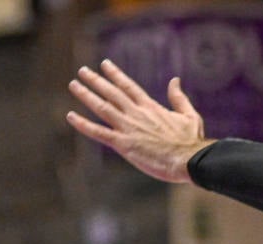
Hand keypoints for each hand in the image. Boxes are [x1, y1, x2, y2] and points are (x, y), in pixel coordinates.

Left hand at [67, 61, 207, 183]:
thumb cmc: (192, 142)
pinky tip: (70, 116)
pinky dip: (84, 124)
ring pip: (102, 107)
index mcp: (151, 107)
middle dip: (95, 80)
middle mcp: (136, 114)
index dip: (115, 75)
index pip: (129, 86)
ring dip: (86, 95)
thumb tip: (175, 81)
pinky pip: (99, 132)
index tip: (104, 65)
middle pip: (112, 92)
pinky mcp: (124, 145)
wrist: (189, 160)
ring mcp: (128, 128)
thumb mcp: (189, 115)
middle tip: (82, 71)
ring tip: (74, 84)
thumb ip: (179, 98)